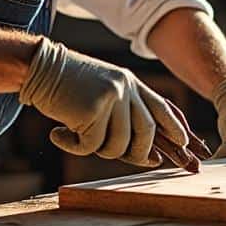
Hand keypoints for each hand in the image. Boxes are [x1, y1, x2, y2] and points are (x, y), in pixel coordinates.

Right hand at [20, 39, 187, 166]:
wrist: (39, 68)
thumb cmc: (69, 88)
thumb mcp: (104, 92)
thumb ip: (126, 115)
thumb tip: (151, 155)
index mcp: (132, 84)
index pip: (162, 108)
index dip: (176, 129)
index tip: (186, 145)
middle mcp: (126, 88)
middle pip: (146, 132)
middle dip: (138, 154)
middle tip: (118, 157)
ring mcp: (111, 97)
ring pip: (119, 144)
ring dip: (99, 150)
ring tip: (79, 137)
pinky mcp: (92, 108)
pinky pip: (91, 145)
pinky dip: (74, 146)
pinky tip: (60, 134)